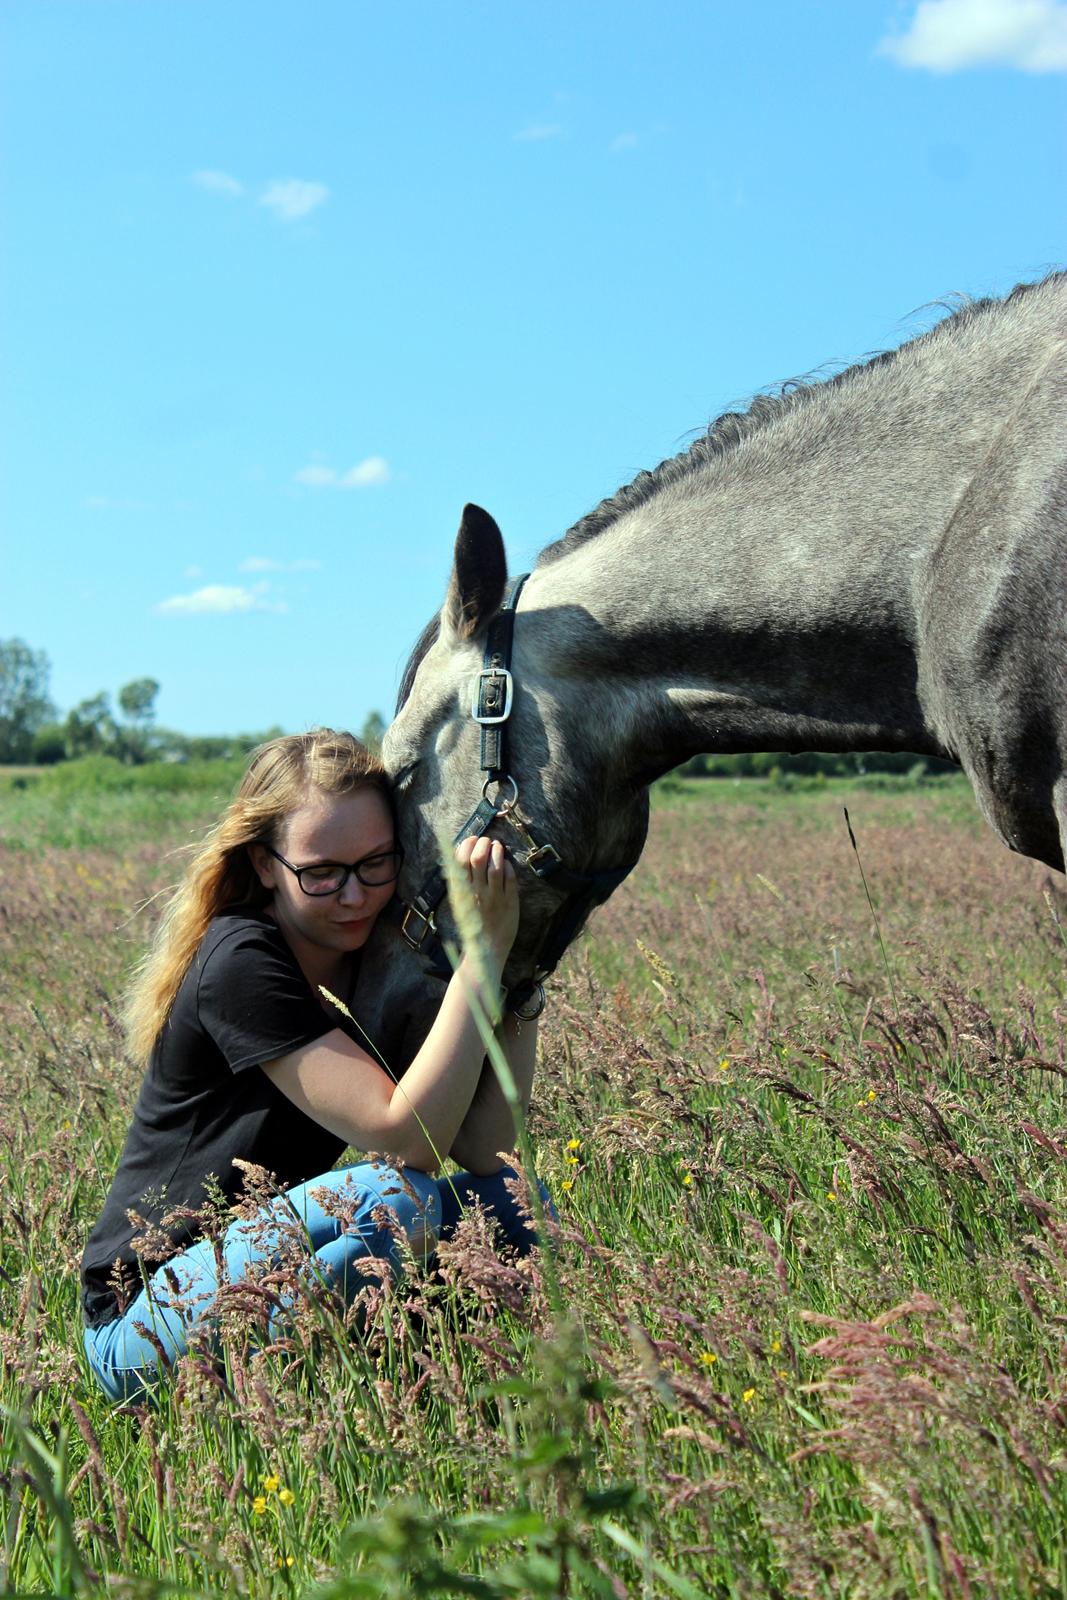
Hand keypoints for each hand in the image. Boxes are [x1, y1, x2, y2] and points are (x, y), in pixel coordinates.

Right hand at [454, 835, 519, 964]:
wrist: (486, 949)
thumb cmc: (472, 924)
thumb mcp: (460, 902)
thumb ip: (461, 882)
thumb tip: (462, 855)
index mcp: (461, 893)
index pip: (460, 861)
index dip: (466, 845)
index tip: (472, 839)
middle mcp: (476, 893)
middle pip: (478, 858)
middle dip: (483, 844)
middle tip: (487, 841)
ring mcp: (494, 897)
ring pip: (495, 866)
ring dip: (497, 851)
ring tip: (498, 847)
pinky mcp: (510, 903)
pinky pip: (510, 879)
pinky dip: (508, 866)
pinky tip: (506, 863)